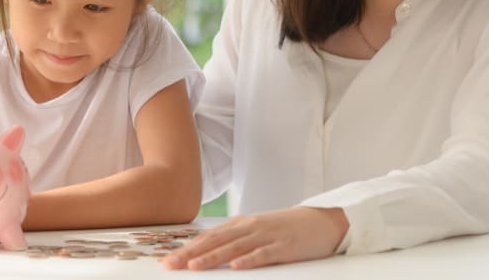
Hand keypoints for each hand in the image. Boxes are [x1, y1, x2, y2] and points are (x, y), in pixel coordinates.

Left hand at [161, 207, 347, 270]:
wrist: (321, 221)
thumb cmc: (285, 229)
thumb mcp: (256, 231)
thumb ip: (234, 240)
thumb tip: (207, 253)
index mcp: (240, 225)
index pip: (208, 237)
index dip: (187, 248)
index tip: (168, 259)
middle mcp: (249, 228)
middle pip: (215, 241)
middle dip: (190, 253)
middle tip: (169, 265)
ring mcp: (266, 236)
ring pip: (234, 247)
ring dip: (212, 257)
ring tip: (193, 266)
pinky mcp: (283, 246)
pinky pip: (263, 254)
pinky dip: (248, 260)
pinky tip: (235, 266)